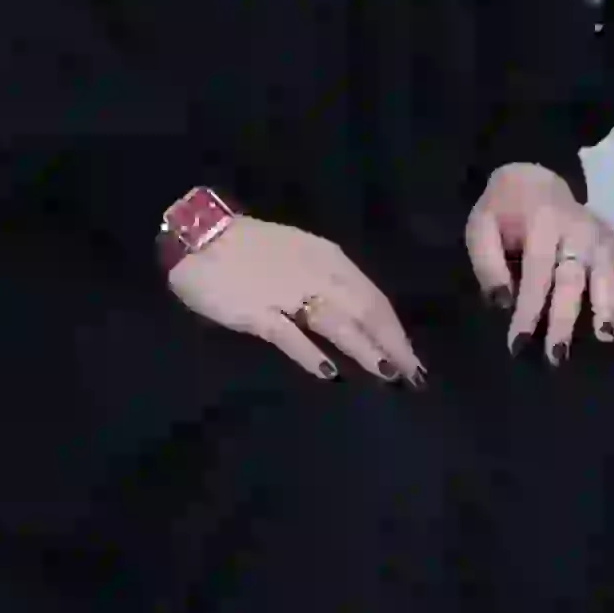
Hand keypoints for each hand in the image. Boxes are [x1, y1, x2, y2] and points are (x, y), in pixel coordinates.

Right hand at [174, 212, 424, 383]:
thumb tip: (361, 318)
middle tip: (412, 376)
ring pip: (336, 322)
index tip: (413, 358)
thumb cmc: (252, 249)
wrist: (200, 236)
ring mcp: (286, 293)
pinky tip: (328, 372)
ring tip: (386, 374)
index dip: (395, 330)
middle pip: (364, 312)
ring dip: (364, 348)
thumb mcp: (301, 257)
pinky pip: (288, 334)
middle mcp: (316, 274)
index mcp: (329, 259)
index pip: (373, 298)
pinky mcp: (256, 311)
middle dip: (391, 344)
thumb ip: (329, 283)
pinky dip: (310, 352)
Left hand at [461, 162, 613, 358]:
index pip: (536, 272)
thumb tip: (502, 303)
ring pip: (604, 274)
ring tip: (605, 336)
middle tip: (558, 355)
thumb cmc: (504, 211)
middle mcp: (577, 229)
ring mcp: (599, 235)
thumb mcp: (481, 228)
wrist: (534, 179)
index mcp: (542, 223)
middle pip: (572, 278)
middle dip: (565, 318)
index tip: (517, 344)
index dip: (528, 309)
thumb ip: (488, 263)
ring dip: (606, 306)